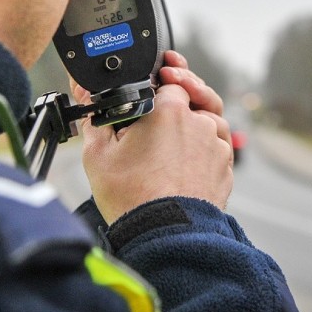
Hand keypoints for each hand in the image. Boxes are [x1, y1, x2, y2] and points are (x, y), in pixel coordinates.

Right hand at [73, 52, 232, 224]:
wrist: (164, 235)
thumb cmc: (132, 197)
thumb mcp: (98, 154)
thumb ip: (94, 118)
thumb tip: (87, 96)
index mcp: (169, 110)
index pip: (170, 79)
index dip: (161, 77)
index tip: (156, 76)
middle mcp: (198, 122)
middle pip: (195, 95)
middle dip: (184, 88)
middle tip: (171, 87)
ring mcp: (216, 145)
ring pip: (209, 119)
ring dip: (195, 120)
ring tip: (175, 128)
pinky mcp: (224, 167)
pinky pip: (218, 145)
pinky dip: (205, 143)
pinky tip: (188, 152)